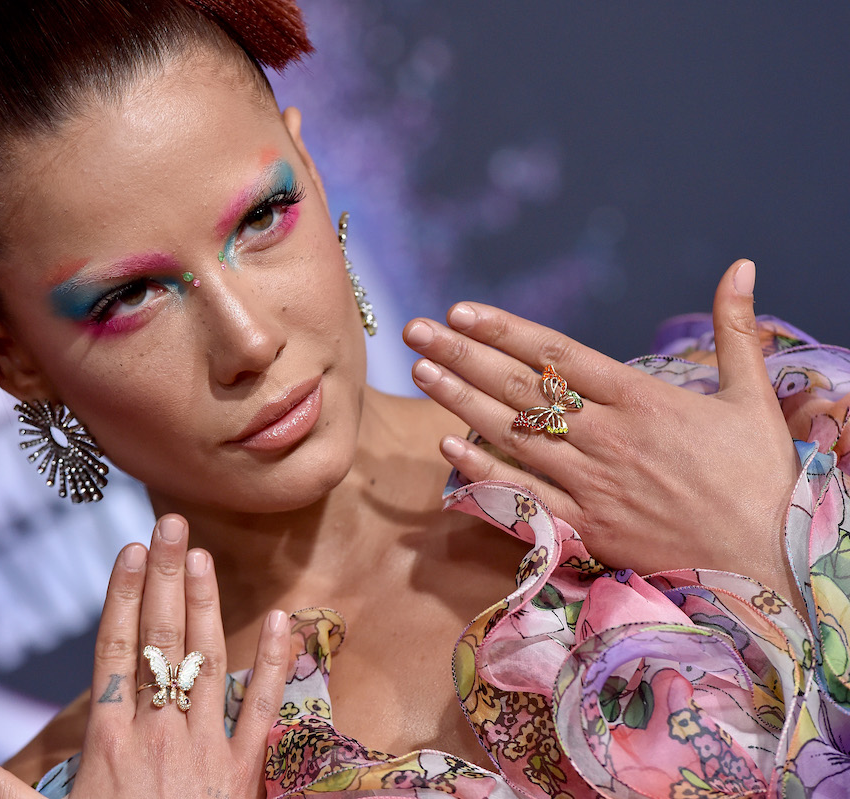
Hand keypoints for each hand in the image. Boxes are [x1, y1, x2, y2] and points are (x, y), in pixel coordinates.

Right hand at [0, 514, 290, 798]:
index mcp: (110, 744)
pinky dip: (276, 665)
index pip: (114, 651)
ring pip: (208, 664)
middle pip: (160, 642)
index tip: (129, 549)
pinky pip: (263, 711)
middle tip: (170, 523)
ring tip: (201, 555)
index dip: (122, 596)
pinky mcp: (244, 773)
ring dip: (205, 605)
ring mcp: (205, 750)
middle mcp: (158, 736)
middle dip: (163, 579)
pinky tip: (281, 620)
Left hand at [403, 260, 800, 599]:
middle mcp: (608, 438)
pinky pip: (524, 495)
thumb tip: (742, 264)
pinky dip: (484, 472)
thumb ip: (735, 329)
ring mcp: (592, 484)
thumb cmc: (761, 479)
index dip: (505, 330)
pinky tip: (447, 447)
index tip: (461, 311)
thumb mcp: (752, 397)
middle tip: (415, 331)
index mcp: (643, 400)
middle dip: (463, 356)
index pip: (558, 355)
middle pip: (522, 389)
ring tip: (420, 371)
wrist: (769, 564)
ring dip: (461, 402)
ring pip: (513, 436)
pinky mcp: (586, 528)